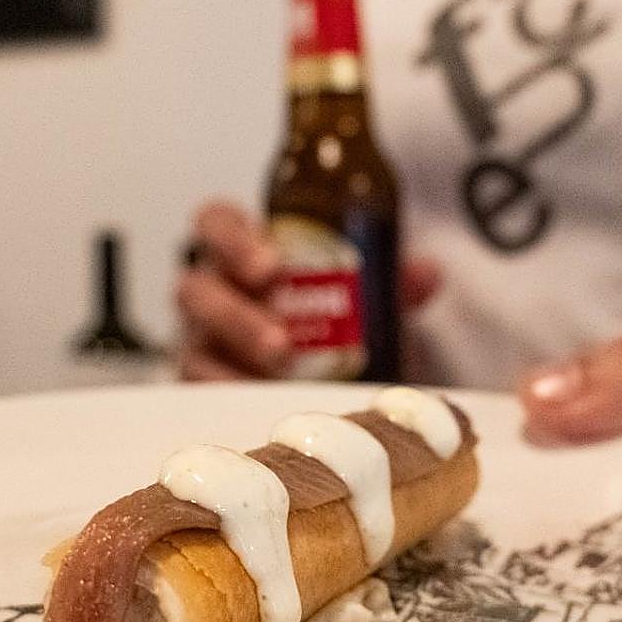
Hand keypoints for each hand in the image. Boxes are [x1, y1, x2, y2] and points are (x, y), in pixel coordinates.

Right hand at [176, 201, 441, 380]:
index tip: (271, 266)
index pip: (215, 223)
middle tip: (281, 339)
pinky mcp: (201, 379)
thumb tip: (427, 273)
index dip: (232, 238)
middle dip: (235, 312)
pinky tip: (258, 398)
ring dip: (237, 357)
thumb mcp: (363, 292)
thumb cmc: (327, 312)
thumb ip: (390, 279)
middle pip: (196, 288)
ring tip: (280, 369)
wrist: (320, 365)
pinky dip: (228, 391)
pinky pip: (200, 386)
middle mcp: (213, 288)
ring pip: (195, 341)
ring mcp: (201, 337)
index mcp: (242, 251)